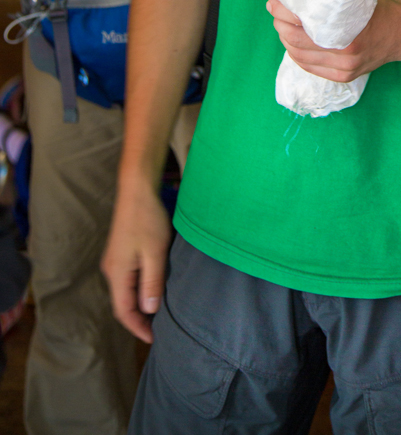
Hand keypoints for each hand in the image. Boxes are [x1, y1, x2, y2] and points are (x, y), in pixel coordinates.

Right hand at [101, 180, 171, 342]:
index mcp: (117, 273)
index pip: (123, 311)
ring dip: (140, 304)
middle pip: (122, 304)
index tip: (154, 339)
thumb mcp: (155, 252)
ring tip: (158, 314)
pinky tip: (153, 289)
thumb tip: (149, 309)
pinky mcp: (121, 252)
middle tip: (158, 330)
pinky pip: (128, 279)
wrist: (137, 190)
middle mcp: (112, 269)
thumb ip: (152, 282)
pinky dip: (140, 290)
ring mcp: (115, 261)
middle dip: (139, 319)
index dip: (138, 327)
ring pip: (125, 291)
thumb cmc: (147, 219)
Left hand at [267, 0, 400, 80]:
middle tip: (275, 11)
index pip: (300, 26)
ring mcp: (344, 69)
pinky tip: (293, 42)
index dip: (282, 13)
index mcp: (348, 32)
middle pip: (296, 42)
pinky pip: (309, 68)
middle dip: (280, 25)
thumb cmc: (377, 8)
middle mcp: (344, 54)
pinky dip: (296, 54)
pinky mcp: (343, 77)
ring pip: (299, 57)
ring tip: (282, 24)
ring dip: (285, 40)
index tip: (274, 1)